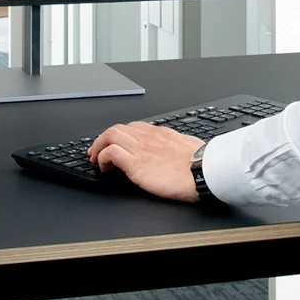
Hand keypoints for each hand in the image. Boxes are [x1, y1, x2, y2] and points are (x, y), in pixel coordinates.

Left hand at [87, 122, 202, 202]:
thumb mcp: (188, 147)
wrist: (204, 171)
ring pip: (110, 136)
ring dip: (98, 147)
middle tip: (96, 151)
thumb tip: (176, 152)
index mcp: (160, 134)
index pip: (133, 127)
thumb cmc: (201, 163)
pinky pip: (111, 153)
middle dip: (102, 138)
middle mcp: (148, 138)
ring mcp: (141, 149)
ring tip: (96, 159)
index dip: (120, 134)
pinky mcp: (136, 164)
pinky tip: (104, 168)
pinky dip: (103, 158)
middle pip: (117, 128)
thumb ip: (176, 147)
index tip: (114, 143)